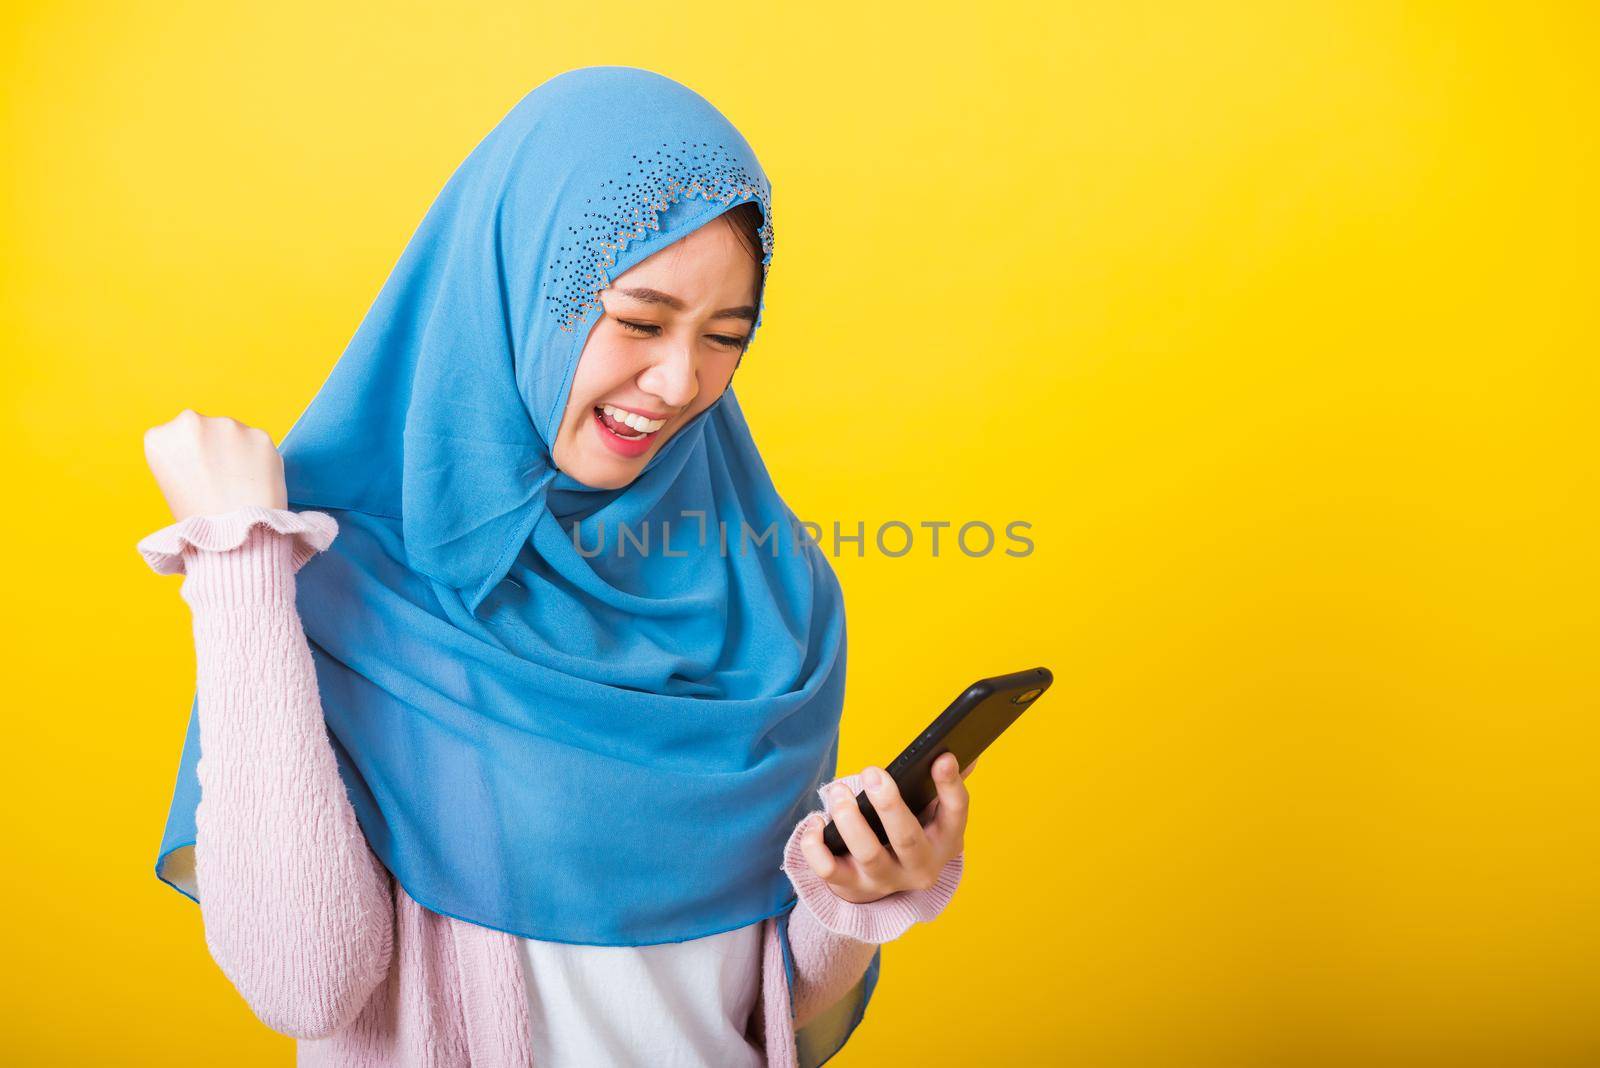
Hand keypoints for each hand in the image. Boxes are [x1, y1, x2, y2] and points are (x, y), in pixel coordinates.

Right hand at [143, 409, 287, 521]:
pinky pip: (258, 445)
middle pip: (204, 429)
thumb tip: (202, 449)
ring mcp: (228, 425)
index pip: (174, 437)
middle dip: (213, 448)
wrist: (237, 539)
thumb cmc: (201, 520)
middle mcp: (191, 422)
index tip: (195, 473)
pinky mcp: (260, 435)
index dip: (188, 457)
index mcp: (159, 438)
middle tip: (219, 480)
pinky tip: (255, 482)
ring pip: (233, 434)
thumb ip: (182, 458)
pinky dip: (259, 460)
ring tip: (238, 485)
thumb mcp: (172, 486)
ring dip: (236, 451)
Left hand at [799, 753, 975, 904]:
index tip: (942, 756)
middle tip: (872, 772)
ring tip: (838, 791)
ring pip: (868, 854)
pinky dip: (816, 846)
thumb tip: (965, 753)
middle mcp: (920, 866)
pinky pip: (829, 869)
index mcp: (946, 840)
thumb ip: (945, 787)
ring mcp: (885, 880)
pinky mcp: (852, 886)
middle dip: (888, 804)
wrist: (888, 886)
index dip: (950, 785)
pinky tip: (816, 821)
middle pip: (906, 838)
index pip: (956, 812)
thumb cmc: (912, 834)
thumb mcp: (934, 816)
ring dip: (849, 819)